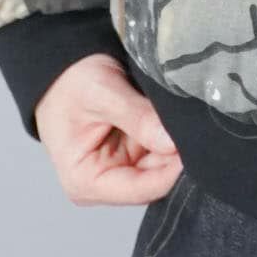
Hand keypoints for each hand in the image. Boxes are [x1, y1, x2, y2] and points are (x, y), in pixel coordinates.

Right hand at [35, 53, 182, 205]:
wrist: (62, 66)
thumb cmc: (70, 84)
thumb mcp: (103, 94)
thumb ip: (138, 118)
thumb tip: (171, 142)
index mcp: (86, 181)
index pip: (139, 189)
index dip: (171, 171)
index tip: (192, 145)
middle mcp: (104, 182)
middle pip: (155, 179)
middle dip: (175, 156)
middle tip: (193, 127)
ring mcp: (120, 167)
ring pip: (161, 165)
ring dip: (174, 144)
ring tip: (183, 118)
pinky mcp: (132, 152)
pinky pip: (160, 150)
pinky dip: (169, 135)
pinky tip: (176, 119)